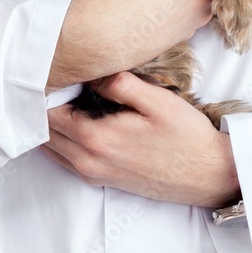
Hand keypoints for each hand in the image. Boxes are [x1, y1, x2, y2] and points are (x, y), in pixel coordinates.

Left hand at [41, 72, 240, 207]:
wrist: (206, 173)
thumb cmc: (186, 136)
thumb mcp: (158, 100)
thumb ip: (121, 84)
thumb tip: (92, 76)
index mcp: (96, 137)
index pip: (49, 112)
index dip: (50, 90)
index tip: (63, 73)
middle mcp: (87, 160)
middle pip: (44, 131)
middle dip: (46, 107)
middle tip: (63, 84)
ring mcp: (93, 173)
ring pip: (52, 148)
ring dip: (52, 126)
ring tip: (69, 101)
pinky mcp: (102, 180)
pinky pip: (66, 160)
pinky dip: (63, 142)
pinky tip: (81, 124)